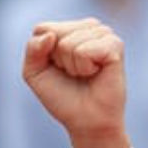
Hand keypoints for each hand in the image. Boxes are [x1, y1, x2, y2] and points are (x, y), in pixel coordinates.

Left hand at [22, 18, 129, 147]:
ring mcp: (103, 34)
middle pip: (55, 33)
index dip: (42, 54)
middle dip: (57, 59)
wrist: (86, 120)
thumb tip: (50, 36)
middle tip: (73, 73)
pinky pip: (84, 51)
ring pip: (68, 43)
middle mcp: (88, 27)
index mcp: (69, 30)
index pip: (42, 28)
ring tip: (84, 74)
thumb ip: (32, 49)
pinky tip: (95, 72)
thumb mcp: (34, 73)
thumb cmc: (62, 95)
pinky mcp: (115, 45)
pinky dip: (84, 67)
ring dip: (72, 65)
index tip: (56, 68)